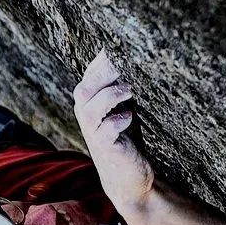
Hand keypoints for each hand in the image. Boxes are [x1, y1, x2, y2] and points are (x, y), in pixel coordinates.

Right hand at [75, 49, 151, 179]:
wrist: (129, 177)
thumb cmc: (129, 137)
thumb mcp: (126, 106)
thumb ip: (125, 83)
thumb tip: (140, 54)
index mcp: (90, 99)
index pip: (91, 72)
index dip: (106, 59)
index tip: (127, 47)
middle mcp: (86, 113)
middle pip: (85, 87)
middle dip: (106, 72)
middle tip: (127, 64)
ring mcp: (93, 131)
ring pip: (89, 107)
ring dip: (110, 95)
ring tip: (130, 90)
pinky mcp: (105, 147)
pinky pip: (105, 130)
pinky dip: (117, 121)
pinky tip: (129, 118)